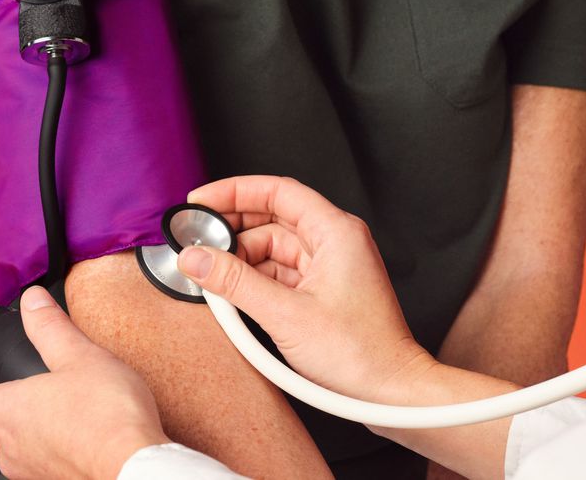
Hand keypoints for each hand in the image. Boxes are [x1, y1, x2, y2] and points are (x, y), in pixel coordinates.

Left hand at [0, 287, 168, 479]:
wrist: (134, 466)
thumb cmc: (104, 417)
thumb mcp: (77, 354)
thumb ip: (48, 326)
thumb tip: (33, 303)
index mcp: (4, 414)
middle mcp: (11, 452)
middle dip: (18, 407)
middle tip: (43, 387)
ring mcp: (35, 475)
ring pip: (24, 449)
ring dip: (42, 428)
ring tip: (73, 406)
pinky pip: (52, 463)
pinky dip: (65, 447)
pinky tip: (91, 430)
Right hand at [178, 176, 434, 403]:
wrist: (391, 393)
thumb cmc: (359, 355)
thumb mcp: (285, 315)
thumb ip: (233, 282)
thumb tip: (194, 258)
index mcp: (335, 231)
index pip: (277, 191)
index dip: (234, 191)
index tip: (201, 201)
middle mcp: (334, 241)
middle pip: (271, 217)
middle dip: (232, 228)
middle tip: (196, 239)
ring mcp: (328, 265)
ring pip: (272, 247)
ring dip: (240, 259)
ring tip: (211, 276)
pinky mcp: (322, 289)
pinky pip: (279, 272)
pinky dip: (253, 279)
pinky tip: (231, 293)